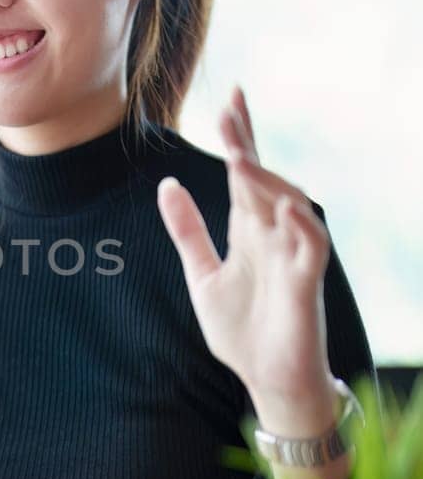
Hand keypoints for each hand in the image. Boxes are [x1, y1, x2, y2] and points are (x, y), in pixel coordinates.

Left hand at [155, 85, 332, 405]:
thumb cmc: (242, 331)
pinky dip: (299, 224)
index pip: (242, 173)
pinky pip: (312, 245)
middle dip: (247, 144)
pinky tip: (280, 205)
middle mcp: (273, 235)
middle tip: (230, 108)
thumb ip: (187, 231)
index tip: (230, 97)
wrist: (268, 381)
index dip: (238, 136)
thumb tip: (166, 184)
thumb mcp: (201, 276)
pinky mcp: (307, 284)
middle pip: (261, 178)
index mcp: (248, 231)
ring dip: (265, 178)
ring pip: (288, 203)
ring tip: (238, 155)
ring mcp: (292, 256)